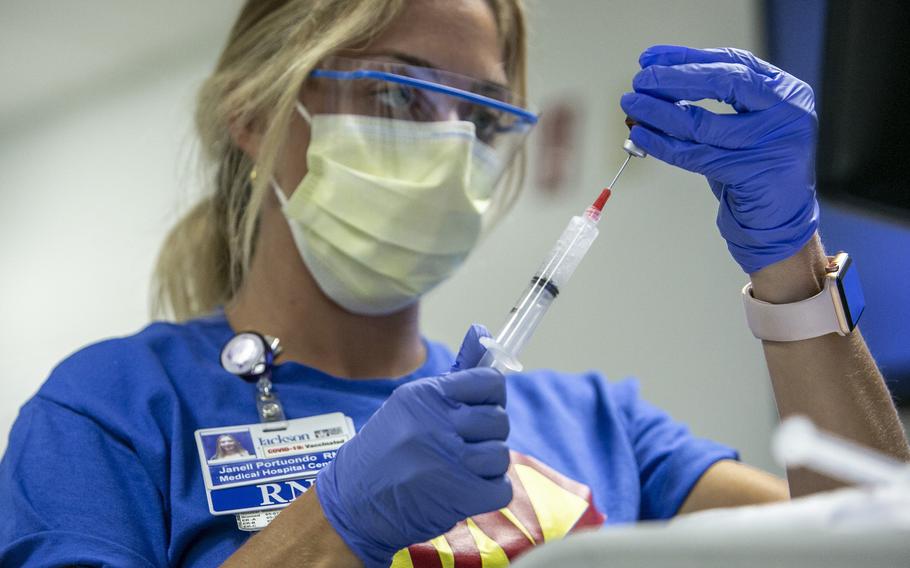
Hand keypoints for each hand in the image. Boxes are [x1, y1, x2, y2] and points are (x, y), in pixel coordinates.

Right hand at [315, 325, 510, 566]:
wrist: (352, 501)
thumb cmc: (383, 449)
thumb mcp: (410, 404)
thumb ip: (455, 374)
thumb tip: (483, 332)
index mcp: (425, 396)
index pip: (489, 382)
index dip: (491, 394)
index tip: (481, 404)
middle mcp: (436, 424)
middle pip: (499, 420)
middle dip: (487, 433)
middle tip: (463, 443)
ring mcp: (448, 461)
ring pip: (501, 454)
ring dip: (486, 465)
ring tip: (459, 467)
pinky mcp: (458, 496)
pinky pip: (501, 488)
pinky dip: (489, 491)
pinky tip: (466, 488)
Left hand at [620, 45, 818, 273]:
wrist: (780, 219)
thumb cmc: (754, 168)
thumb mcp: (742, 127)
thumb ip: (712, 104)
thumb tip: (653, 87)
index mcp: (785, 91)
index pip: (733, 62)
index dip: (688, 57)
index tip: (651, 57)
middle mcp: (786, 112)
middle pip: (723, 83)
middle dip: (674, 78)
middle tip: (640, 80)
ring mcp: (773, 144)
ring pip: (703, 123)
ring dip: (660, 112)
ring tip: (632, 106)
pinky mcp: (753, 174)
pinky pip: (696, 156)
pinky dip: (663, 145)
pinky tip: (641, 136)